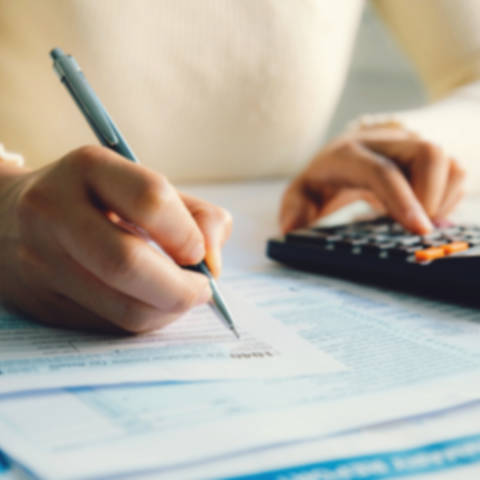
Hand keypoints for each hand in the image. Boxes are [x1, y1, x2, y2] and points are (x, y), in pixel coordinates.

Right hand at [0, 146, 231, 332]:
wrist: (10, 219)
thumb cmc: (96, 202)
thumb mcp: (143, 188)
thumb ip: (197, 215)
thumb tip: (214, 263)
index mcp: (89, 168)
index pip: (151, 200)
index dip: (187, 234)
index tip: (199, 253)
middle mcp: (55, 210)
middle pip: (128, 263)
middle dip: (180, 289)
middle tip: (201, 290)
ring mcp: (41, 259)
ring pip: (121, 307)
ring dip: (167, 311)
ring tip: (180, 298)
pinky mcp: (41, 302)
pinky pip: (109, 325)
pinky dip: (144, 321)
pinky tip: (151, 305)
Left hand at [280, 127, 465, 233]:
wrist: (351, 150)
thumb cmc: (326, 176)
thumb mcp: (303, 191)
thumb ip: (295, 208)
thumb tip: (290, 229)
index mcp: (349, 153)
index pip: (382, 171)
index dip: (402, 200)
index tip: (418, 230)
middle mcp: (384, 142)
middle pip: (428, 153)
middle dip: (431, 196)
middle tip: (419, 228)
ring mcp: (410, 144)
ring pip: (448, 161)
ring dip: (442, 197)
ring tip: (419, 220)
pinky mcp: (429, 153)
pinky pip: (456, 171)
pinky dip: (448, 196)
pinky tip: (425, 210)